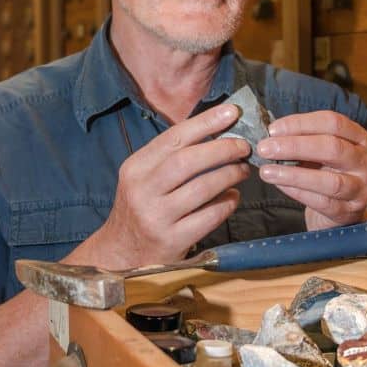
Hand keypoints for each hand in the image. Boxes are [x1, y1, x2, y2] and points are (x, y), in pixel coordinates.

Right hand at [93, 104, 250, 268]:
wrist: (122, 254)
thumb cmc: (142, 208)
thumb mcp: (144, 178)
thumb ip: (172, 157)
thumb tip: (216, 131)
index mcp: (135, 168)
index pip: (174, 138)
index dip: (206, 123)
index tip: (232, 112)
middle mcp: (142, 190)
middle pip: (188, 161)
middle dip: (222, 149)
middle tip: (244, 146)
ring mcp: (156, 217)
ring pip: (202, 188)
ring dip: (229, 175)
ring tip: (243, 170)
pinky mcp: (172, 241)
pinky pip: (209, 216)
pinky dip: (227, 203)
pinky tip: (233, 197)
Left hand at [255, 111, 366, 228]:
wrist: (342, 209)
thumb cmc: (327, 172)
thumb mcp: (321, 151)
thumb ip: (303, 140)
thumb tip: (271, 134)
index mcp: (359, 138)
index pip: (332, 122)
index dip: (300, 123)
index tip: (273, 129)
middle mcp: (365, 161)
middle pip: (331, 148)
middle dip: (294, 146)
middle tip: (265, 148)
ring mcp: (361, 188)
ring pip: (329, 181)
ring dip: (293, 174)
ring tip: (267, 171)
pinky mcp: (350, 211)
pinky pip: (322, 202)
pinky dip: (298, 192)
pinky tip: (279, 185)